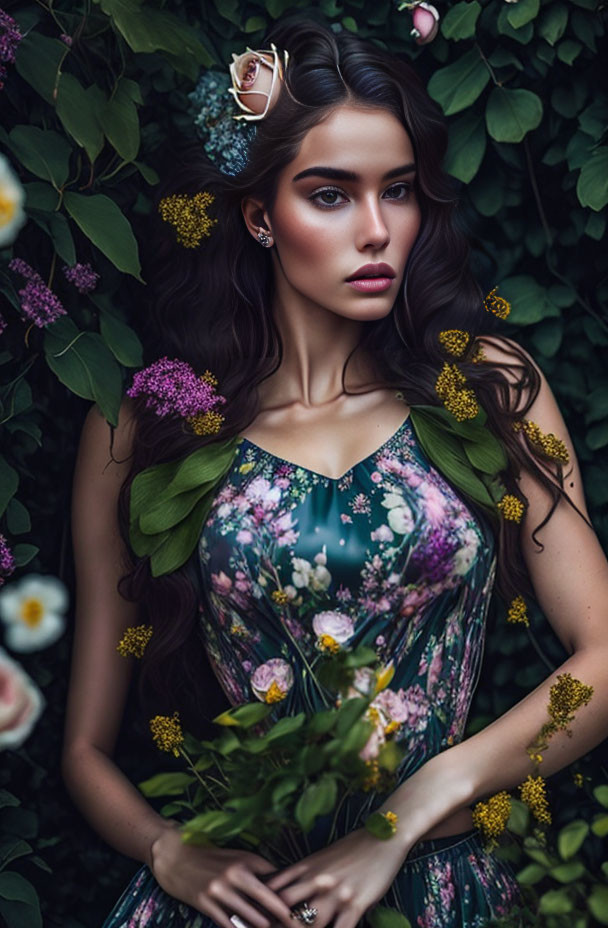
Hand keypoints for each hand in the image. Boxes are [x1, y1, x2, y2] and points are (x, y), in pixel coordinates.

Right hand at [150, 823, 294, 927]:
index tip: (303, 905)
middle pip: (266, 900)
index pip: (275, 880)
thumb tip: (278, 886)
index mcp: (246, 860)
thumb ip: (255, 870)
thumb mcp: (234, 857)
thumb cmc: (208, 856)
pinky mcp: (205, 903)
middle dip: (281, 915)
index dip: (288, 894)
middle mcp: (235, 874)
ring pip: (249, 916)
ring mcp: (220, 890)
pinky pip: (228, 924)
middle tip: (295, 925)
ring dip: (262, 926)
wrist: (173, 854)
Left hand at [264, 827, 410, 927]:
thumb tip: (283, 887)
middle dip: (279, 924)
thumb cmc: (353, 847)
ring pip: (310, 925)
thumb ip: (303, 872)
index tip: (259, 919)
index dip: (264, 907)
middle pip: (285, 909)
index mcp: (306, 867)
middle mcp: (317, 881)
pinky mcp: (355, 904)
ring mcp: (335, 894)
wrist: (383, 838)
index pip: (274, 890)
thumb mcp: (322, 856)